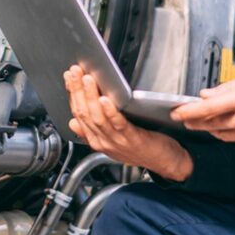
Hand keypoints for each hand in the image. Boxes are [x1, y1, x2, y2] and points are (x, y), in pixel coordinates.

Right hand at [64, 65, 192, 181]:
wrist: (165, 163)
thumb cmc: (141, 149)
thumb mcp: (111, 142)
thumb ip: (91, 132)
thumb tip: (73, 122)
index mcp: (96, 140)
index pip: (78, 114)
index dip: (72, 94)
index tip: (69, 77)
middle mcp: (104, 141)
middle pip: (84, 114)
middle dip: (77, 90)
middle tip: (75, 72)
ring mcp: (117, 141)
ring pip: (97, 118)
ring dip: (90, 96)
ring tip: (87, 80)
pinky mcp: (133, 139)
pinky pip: (118, 125)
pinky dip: (110, 112)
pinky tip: (105, 100)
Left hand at [171, 74, 234, 147]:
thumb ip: (228, 88)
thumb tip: (207, 94)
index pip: (207, 108)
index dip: (188, 111)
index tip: (177, 111)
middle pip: (210, 124)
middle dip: (194, 121)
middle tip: (185, 118)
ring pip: (220, 134)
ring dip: (209, 128)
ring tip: (203, 121)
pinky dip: (226, 133)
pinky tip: (225, 126)